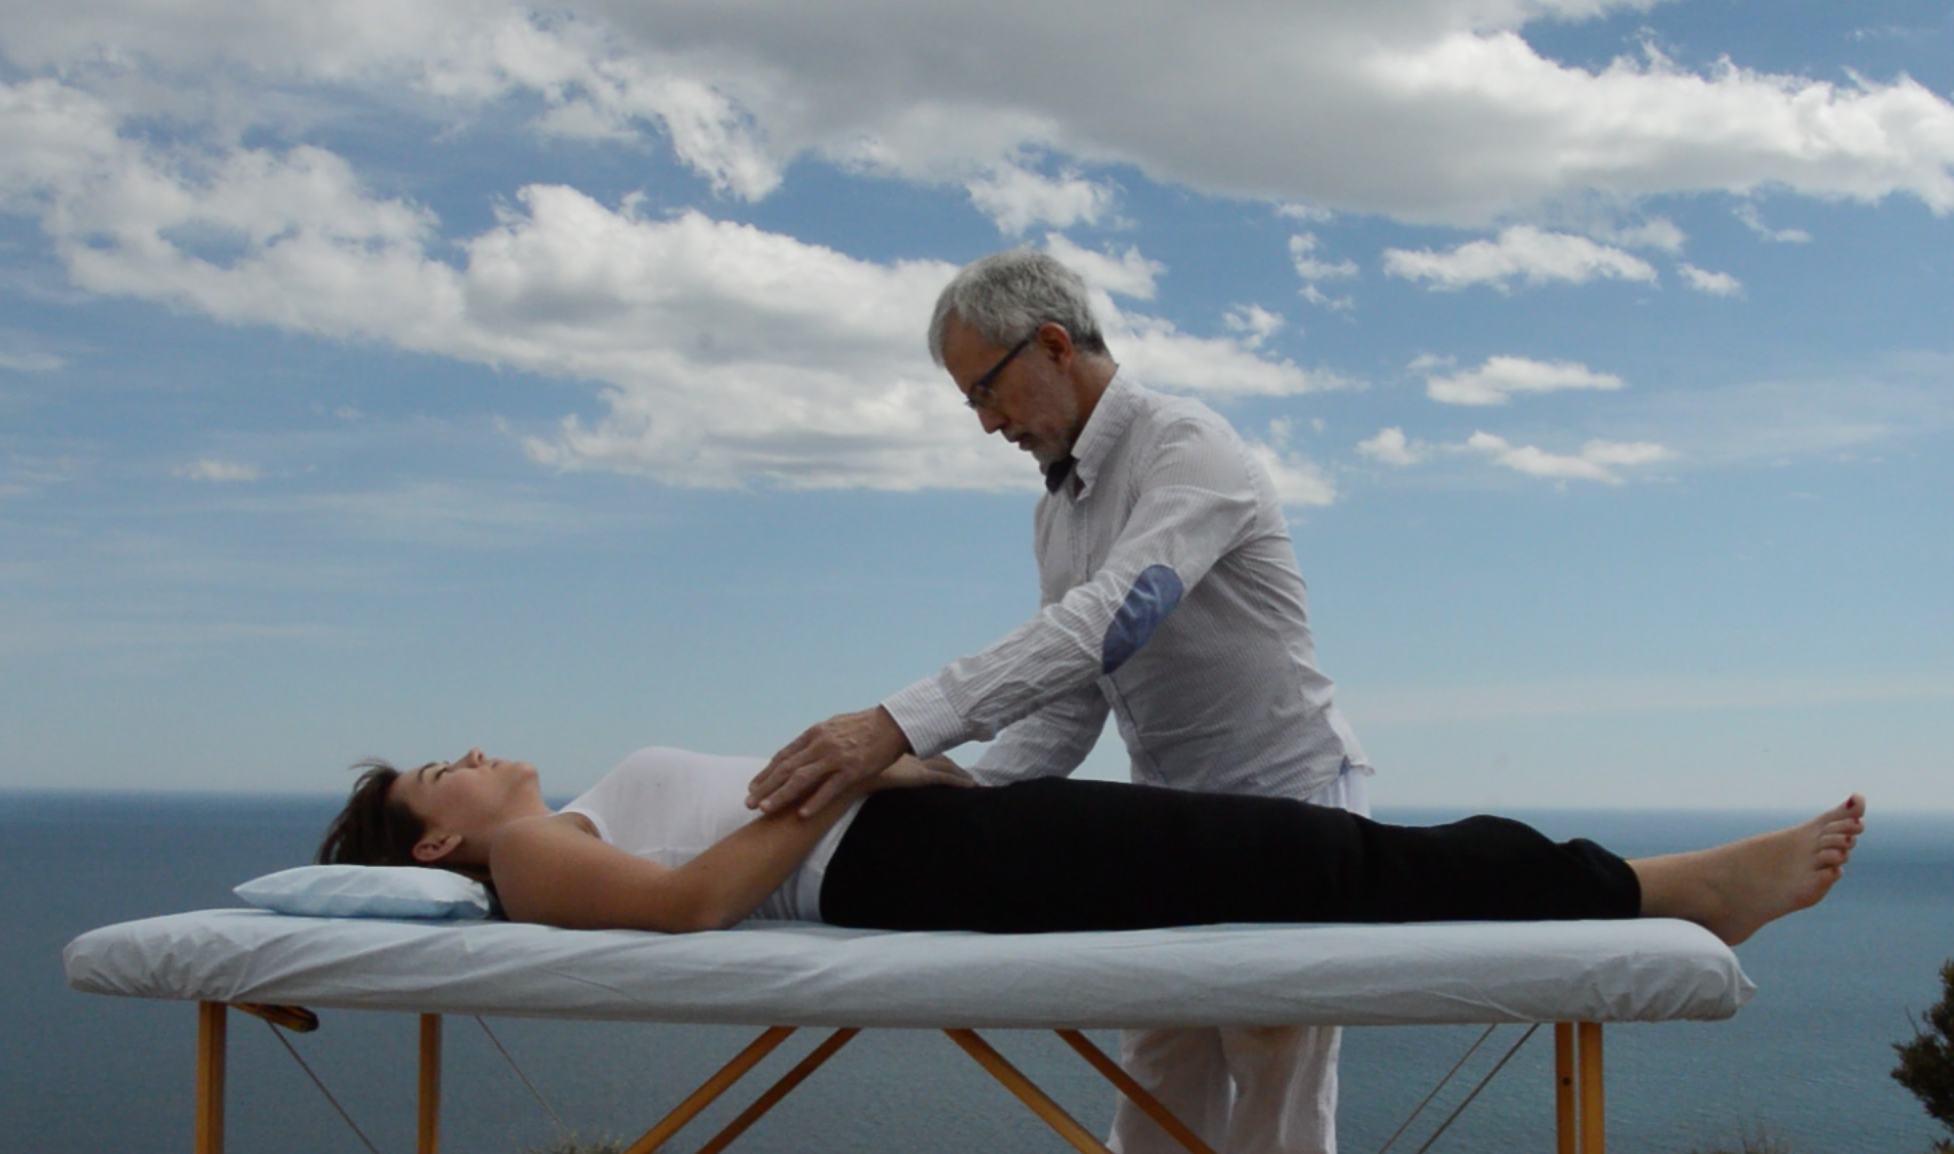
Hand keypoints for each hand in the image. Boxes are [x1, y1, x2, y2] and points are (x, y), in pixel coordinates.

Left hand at [748, 706, 912, 817]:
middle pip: (786, 769)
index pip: (783, 756)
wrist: (894, 724)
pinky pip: (830, 788)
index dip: (766, 773)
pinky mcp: (853, 770)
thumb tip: (800, 752)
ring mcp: (836, 757)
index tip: (753, 787)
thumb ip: (816, 739)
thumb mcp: (834, 727)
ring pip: (802, 779)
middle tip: (749, 803)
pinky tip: (801, 814)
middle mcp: (821, 744)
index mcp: (814, 734)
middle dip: (765, 787)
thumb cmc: (865, 726)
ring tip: (765, 810)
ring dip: (781, 795)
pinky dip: (814, 802)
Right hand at [872, 755, 976, 791]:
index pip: (929, 752)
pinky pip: (945, 779)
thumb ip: (883, 764)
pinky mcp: (921, 776)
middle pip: (941, 759)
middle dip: (955, 766)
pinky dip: (960, 781)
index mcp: (904, 752)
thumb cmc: (862, 771)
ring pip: (948, 768)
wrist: (859, 775)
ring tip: (973, 781)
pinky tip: (971, 786)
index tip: (951, 762)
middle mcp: (915, 756)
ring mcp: (920, 766)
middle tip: (968, 773)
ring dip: (962, 774)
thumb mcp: (874, 765)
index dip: (942, 757)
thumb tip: (886, 769)